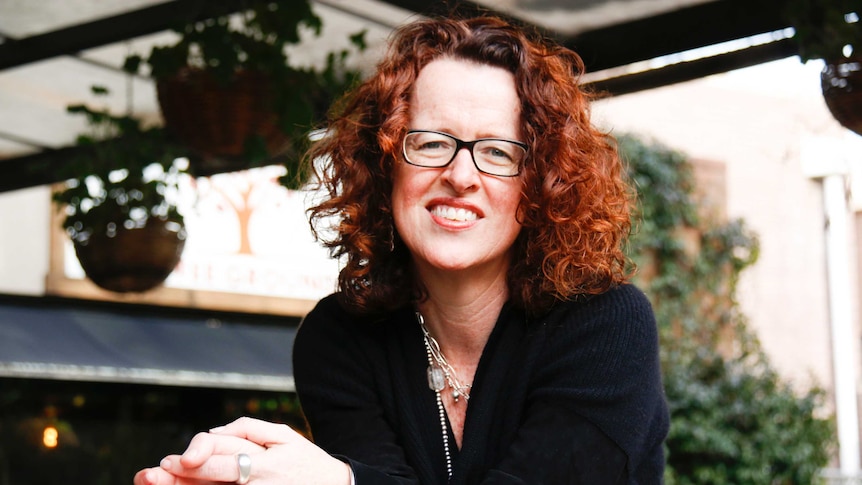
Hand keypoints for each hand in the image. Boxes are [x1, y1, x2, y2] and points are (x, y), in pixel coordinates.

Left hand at [133, 417, 349, 484]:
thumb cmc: (305, 461)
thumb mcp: (284, 435)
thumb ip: (248, 429)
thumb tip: (212, 431)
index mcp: (266, 459)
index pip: (224, 453)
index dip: (197, 454)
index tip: (176, 459)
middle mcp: (262, 480)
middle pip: (217, 476)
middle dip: (184, 474)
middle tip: (159, 471)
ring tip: (164, 482)